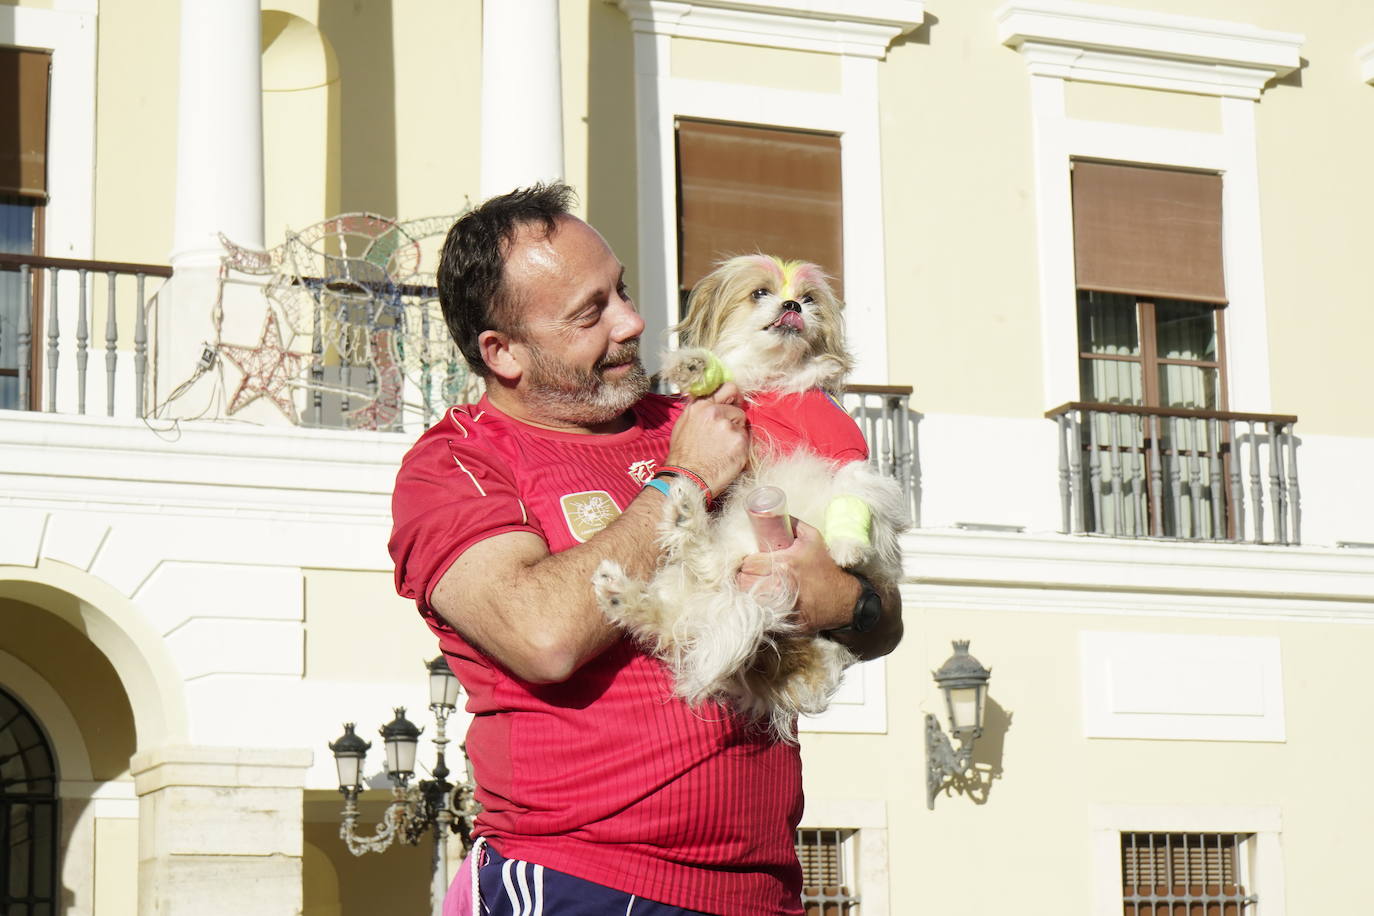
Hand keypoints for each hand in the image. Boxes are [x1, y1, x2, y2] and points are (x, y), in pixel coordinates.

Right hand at [666, 383, 748, 493]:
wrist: (686, 478)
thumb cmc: (682, 456)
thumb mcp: (684, 424)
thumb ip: (700, 410)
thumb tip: (713, 403)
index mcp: (701, 406)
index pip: (728, 388)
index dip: (735, 397)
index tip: (737, 403)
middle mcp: (715, 412)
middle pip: (738, 410)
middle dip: (735, 422)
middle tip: (724, 439)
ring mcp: (728, 426)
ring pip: (743, 427)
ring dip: (737, 437)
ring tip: (722, 451)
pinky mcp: (739, 441)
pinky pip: (748, 442)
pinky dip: (741, 450)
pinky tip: (728, 458)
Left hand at [736, 519, 859, 633]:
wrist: (842, 599)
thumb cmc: (825, 568)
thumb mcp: (813, 538)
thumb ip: (793, 523)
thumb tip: (774, 514)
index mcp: (784, 564)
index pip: (749, 563)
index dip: (747, 561)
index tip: (752, 561)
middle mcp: (779, 585)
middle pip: (743, 581)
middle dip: (744, 576)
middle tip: (752, 573)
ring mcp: (779, 606)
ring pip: (746, 598)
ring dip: (747, 591)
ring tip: (755, 586)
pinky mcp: (781, 620)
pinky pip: (757, 613)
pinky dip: (756, 607)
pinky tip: (763, 601)